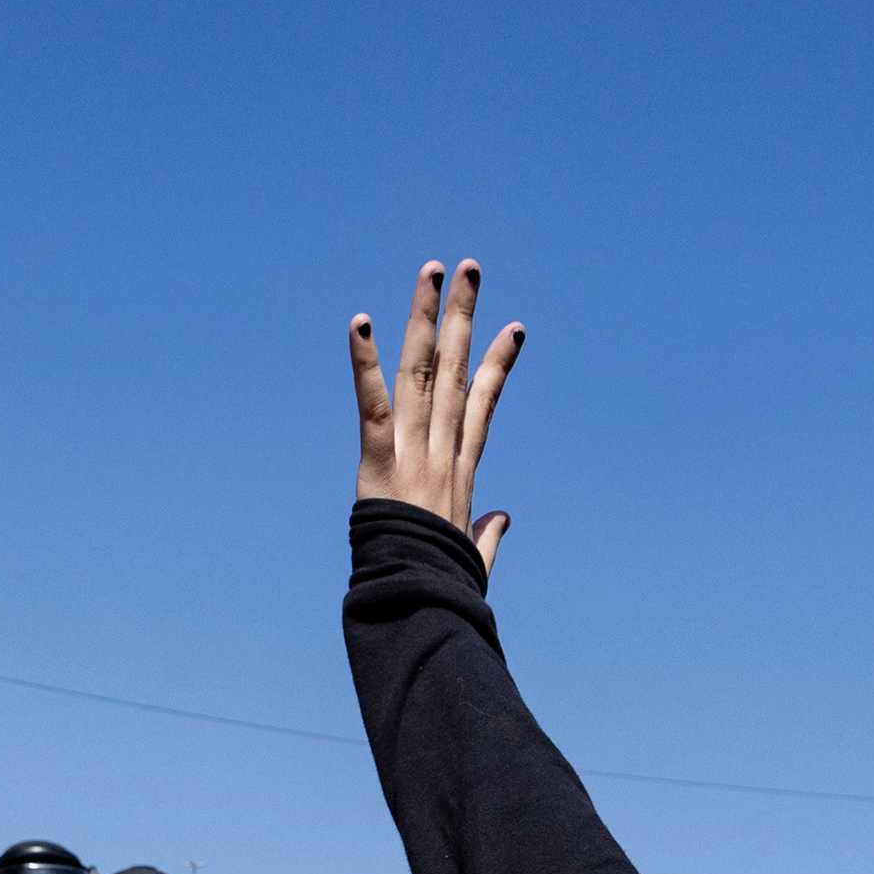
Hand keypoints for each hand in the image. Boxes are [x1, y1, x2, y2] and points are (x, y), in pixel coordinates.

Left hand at [348, 258, 520, 580]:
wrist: (418, 605)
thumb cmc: (441, 587)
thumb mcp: (470, 559)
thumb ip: (487, 535)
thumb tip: (502, 519)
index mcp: (461, 472)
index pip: (482, 405)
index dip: (497, 364)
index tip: (513, 328)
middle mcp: (442, 452)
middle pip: (455, 370)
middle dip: (464, 316)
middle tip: (469, 269)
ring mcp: (414, 454)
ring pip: (422, 371)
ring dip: (428, 317)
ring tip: (433, 271)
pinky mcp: (380, 463)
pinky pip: (373, 406)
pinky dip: (364, 364)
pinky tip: (359, 322)